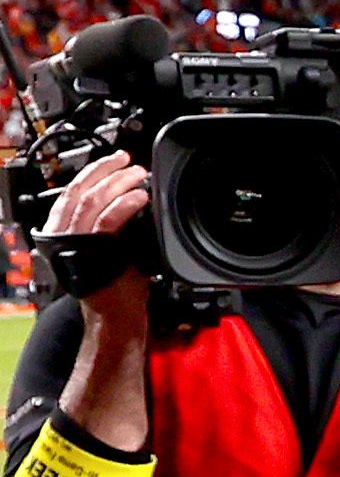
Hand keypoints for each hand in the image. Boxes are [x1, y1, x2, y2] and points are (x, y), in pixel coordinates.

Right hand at [40, 151, 151, 317]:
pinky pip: (108, 220)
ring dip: (117, 183)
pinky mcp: (95, 252)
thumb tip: (129, 198)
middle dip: (105, 172)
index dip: (91, 173)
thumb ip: (108, 225)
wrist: (115, 314)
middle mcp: (63, 236)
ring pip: (93, 202)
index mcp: (62, 233)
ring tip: (137, 175)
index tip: (113, 161)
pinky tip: (140, 196)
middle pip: (79, 192)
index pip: (71, 194)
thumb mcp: (106, 248)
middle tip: (128, 162)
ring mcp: (77, 243)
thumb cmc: (115, 284)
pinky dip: (125, 204)